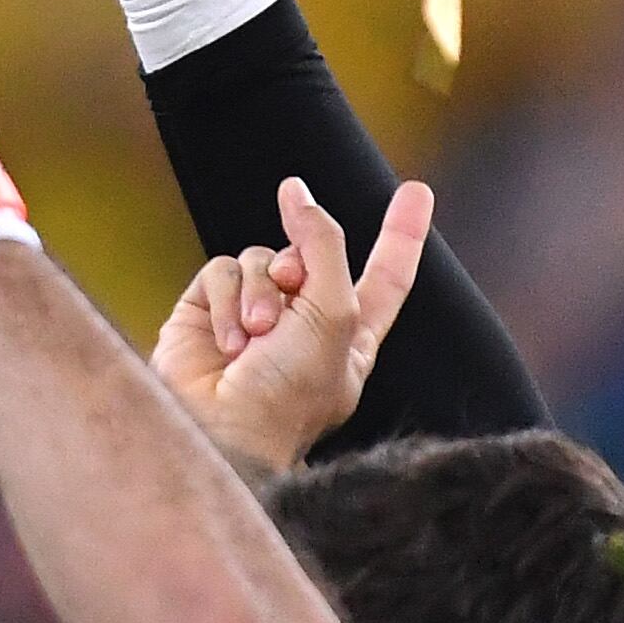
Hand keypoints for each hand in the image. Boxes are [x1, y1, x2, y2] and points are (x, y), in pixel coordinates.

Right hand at [150, 177, 433, 469]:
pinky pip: (221, 270)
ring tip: (255, 335)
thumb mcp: (334, 314)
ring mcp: (252, 316)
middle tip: (292, 294)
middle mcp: (302, 323)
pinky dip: (226, 299)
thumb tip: (296, 194)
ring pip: (261, 258)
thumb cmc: (291, 391)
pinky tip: (228, 340)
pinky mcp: (207, 311)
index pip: (386, 277)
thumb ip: (323, 244)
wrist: (223, 430)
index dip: (402, 235)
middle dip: (300, 265)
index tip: (417, 191)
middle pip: (309, 254)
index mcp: (350, 337)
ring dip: (260, 291)